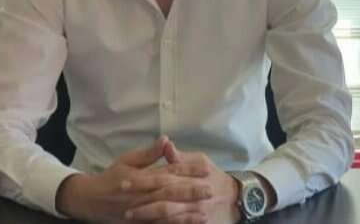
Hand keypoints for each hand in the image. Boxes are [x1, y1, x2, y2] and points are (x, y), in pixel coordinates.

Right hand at [55, 136, 212, 222]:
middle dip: (191, 192)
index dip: (187, 171)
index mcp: (140, 178)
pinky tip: (190, 223)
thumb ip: (149, 153)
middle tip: (210, 190)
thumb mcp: (128, 160)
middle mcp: (142, 196)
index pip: (168, 172)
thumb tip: (166, 139)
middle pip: (170, 193)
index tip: (205, 168)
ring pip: (166, 213)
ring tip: (204, 210)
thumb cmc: (112, 177)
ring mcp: (141, 212)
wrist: (92, 200)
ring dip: (186, 212)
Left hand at [125, 143, 240, 223]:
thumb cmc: (213, 175)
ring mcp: (197, 210)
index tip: (122, 183)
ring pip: (169, 215)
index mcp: (193, 173)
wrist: (236, 198)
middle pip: (164, 198)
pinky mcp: (198, 222)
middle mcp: (195, 192)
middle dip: (142, 202)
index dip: (142, 181)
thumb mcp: (200, 160)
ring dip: (149, 215)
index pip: (163, 176)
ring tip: (130, 216)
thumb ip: (180, 157)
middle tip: (124, 205)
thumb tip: (165, 143)